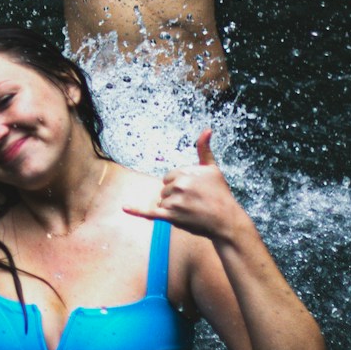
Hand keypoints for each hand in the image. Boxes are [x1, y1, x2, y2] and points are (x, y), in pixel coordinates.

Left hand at [122, 129, 248, 242]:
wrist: (226, 221)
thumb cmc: (220, 194)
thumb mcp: (212, 169)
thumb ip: (204, 149)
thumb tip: (207, 129)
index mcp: (184, 172)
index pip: (169, 178)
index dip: (180, 185)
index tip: (194, 191)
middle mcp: (179, 185)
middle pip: (164, 190)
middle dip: (176, 197)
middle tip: (195, 203)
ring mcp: (174, 201)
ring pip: (162, 202)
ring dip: (172, 208)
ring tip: (191, 211)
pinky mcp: (172, 217)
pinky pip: (150, 212)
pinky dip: (136, 210)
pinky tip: (124, 207)